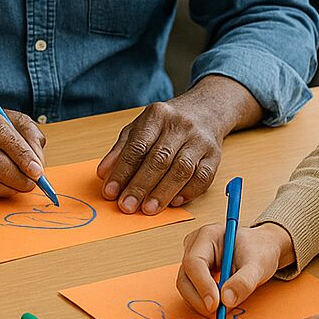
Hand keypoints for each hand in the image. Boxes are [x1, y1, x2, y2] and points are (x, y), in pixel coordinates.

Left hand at [96, 93, 226, 214]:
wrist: (206, 110)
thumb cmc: (167, 123)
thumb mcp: (139, 127)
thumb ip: (121, 150)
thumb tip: (104, 174)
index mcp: (157, 115)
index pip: (137, 146)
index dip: (122, 171)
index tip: (110, 192)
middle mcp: (180, 125)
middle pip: (159, 159)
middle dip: (141, 186)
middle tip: (127, 206)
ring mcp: (200, 140)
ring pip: (182, 169)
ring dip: (163, 192)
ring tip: (148, 209)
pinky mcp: (214, 155)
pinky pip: (203, 177)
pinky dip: (188, 192)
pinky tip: (174, 202)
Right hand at [177, 222, 294, 314]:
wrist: (261, 249)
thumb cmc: (259, 250)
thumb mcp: (258, 265)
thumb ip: (244, 282)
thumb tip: (226, 300)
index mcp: (208, 236)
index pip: (194, 262)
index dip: (202, 286)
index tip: (215, 305)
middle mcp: (195, 246)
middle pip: (185, 277)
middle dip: (199, 299)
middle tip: (219, 313)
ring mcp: (193, 259)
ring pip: (186, 286)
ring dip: (201, 302)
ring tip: (223, 308)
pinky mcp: (195, 272)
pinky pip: (192, 290)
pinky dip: (203, 302)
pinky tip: (220, 303)